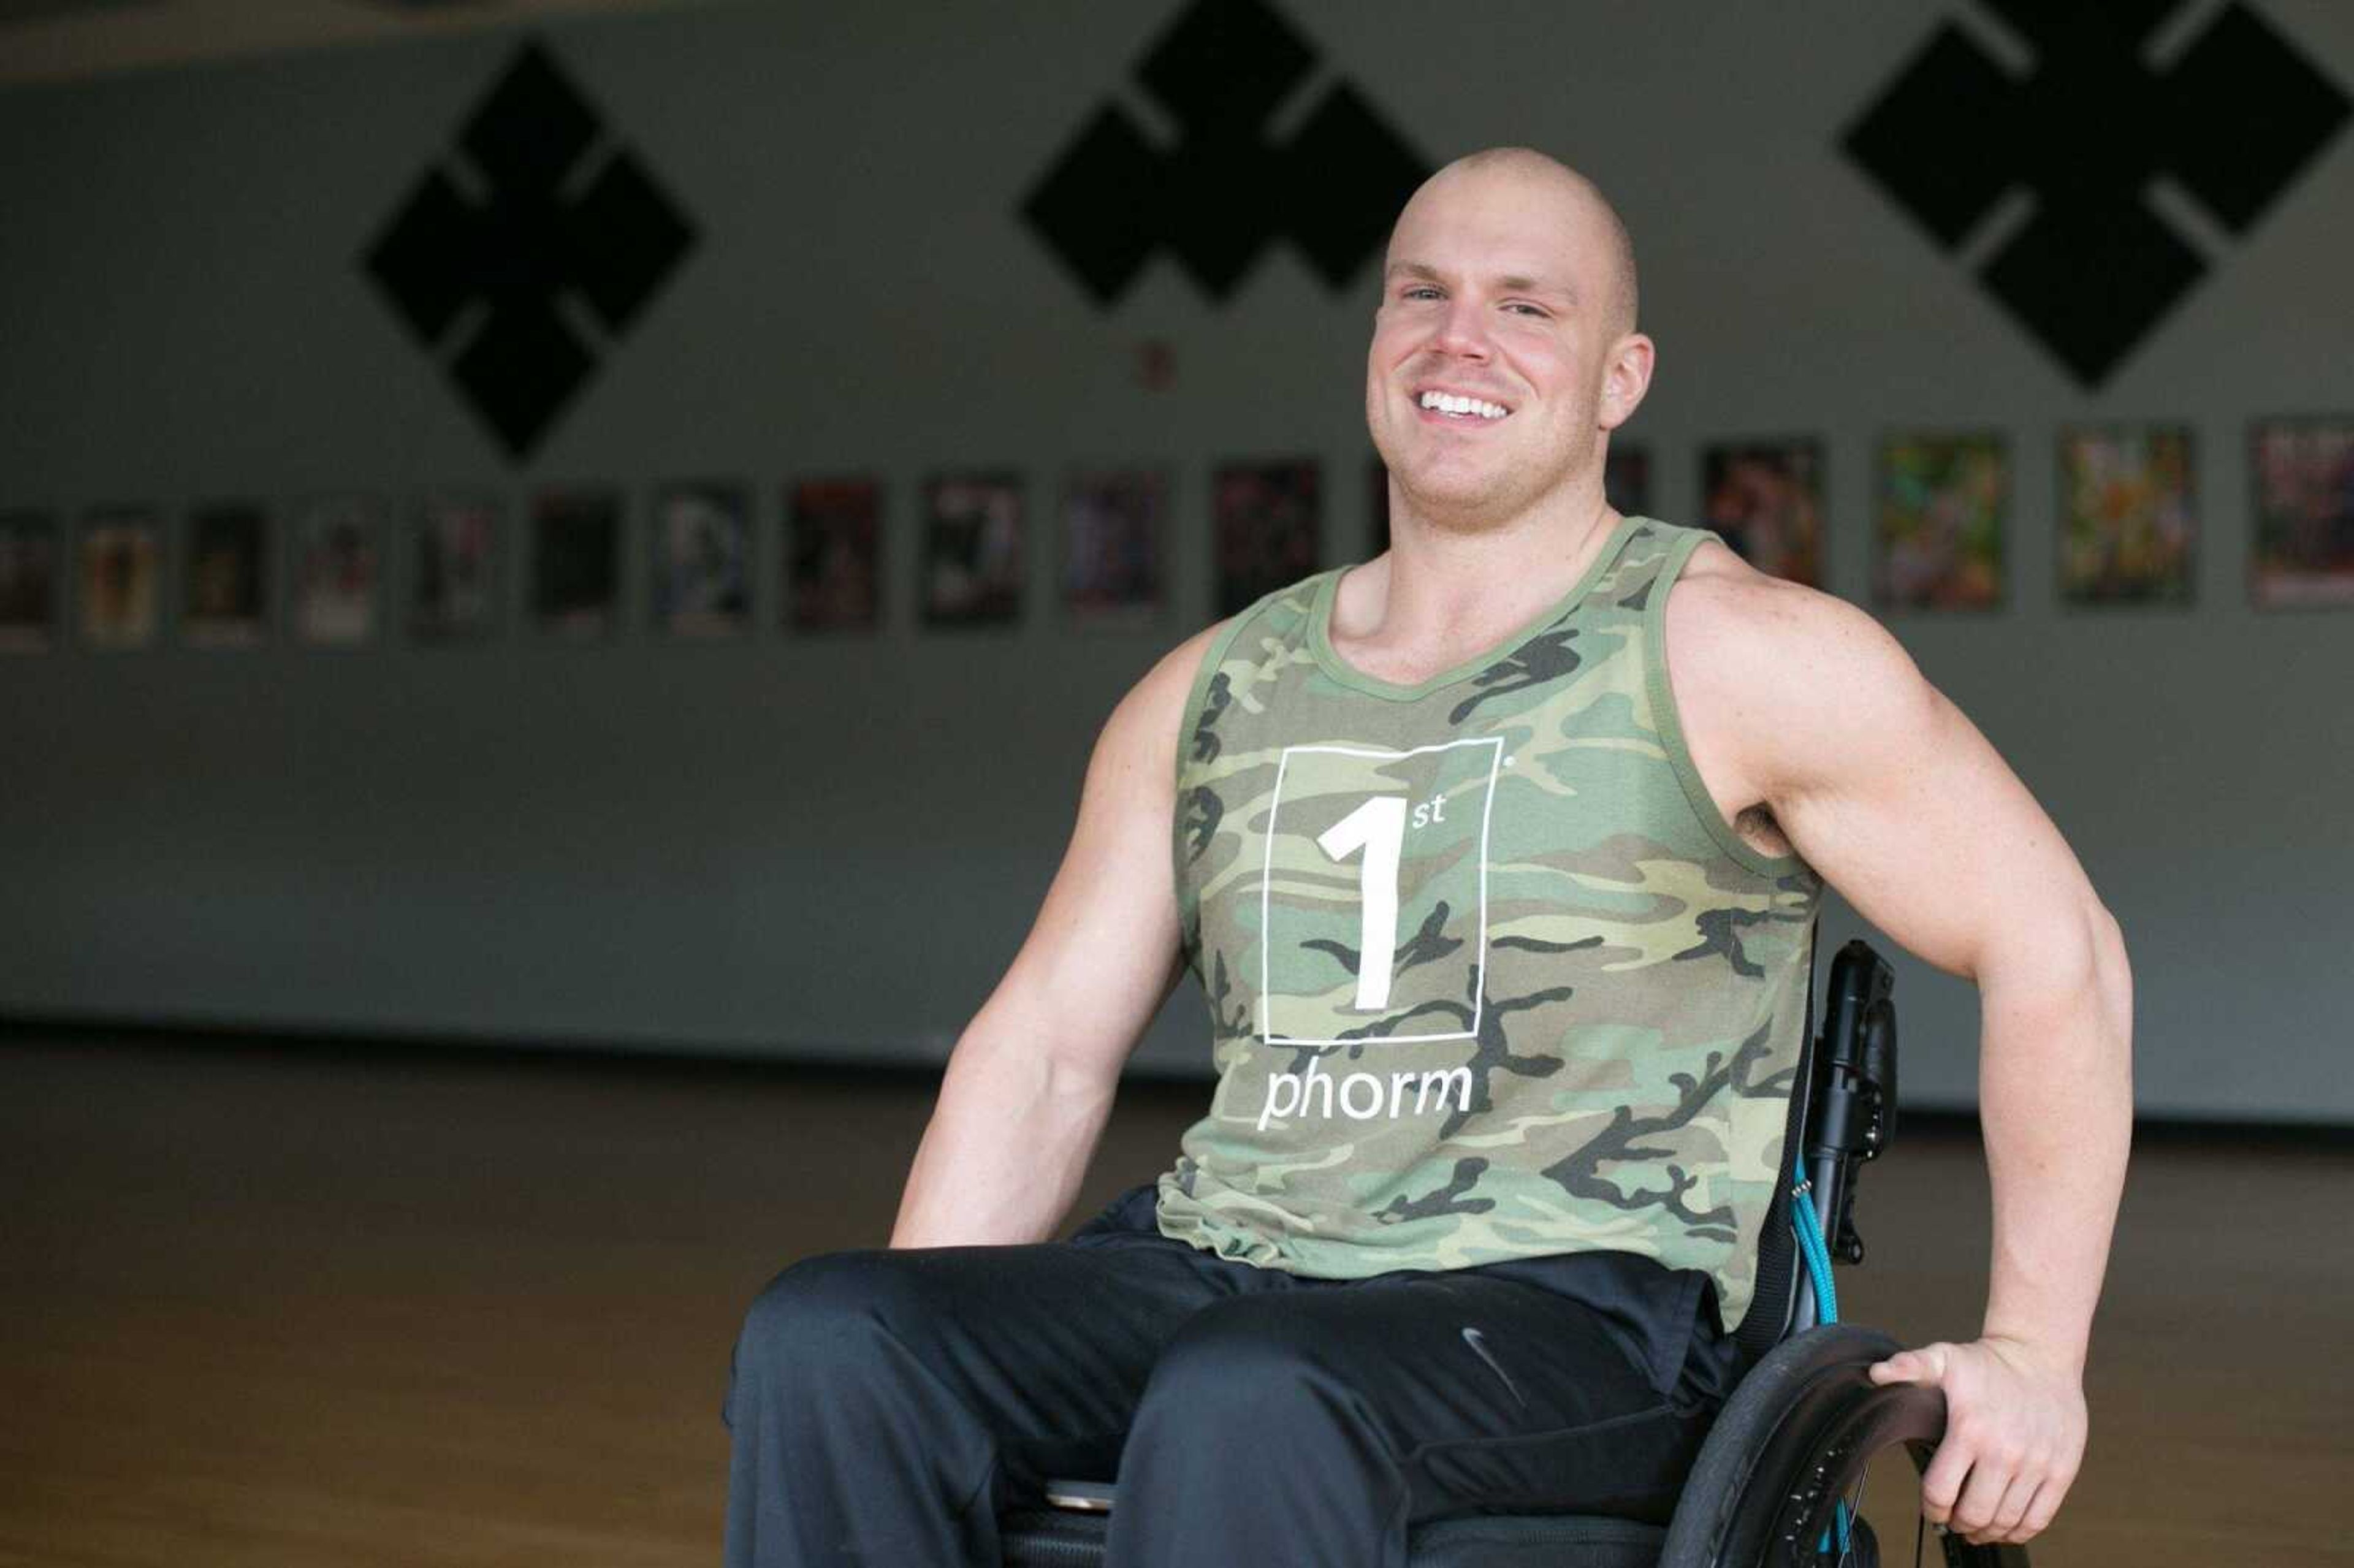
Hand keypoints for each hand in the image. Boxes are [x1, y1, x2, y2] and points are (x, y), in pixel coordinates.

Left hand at [1866, 1334, 2086, 1546]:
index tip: (1932, 1509)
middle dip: (1958, 1523)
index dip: (1932, 1509)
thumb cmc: (1987, 1362)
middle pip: (1974, 1513)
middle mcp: (2004, 1452)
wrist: (2040, 1355)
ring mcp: (2036, 1464)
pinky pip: (2039, 1517)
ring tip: (1976, 1526)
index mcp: (1970, 1430)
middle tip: (1953, 1520)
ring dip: (1986, 1532)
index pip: (1941, 1491)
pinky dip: (2019, 1531)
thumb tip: (1875, 1375)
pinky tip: (2006, 1526)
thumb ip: (1908, 1368)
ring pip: (2006, 1521)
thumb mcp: (1943, 1358)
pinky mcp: (2062, 1470)